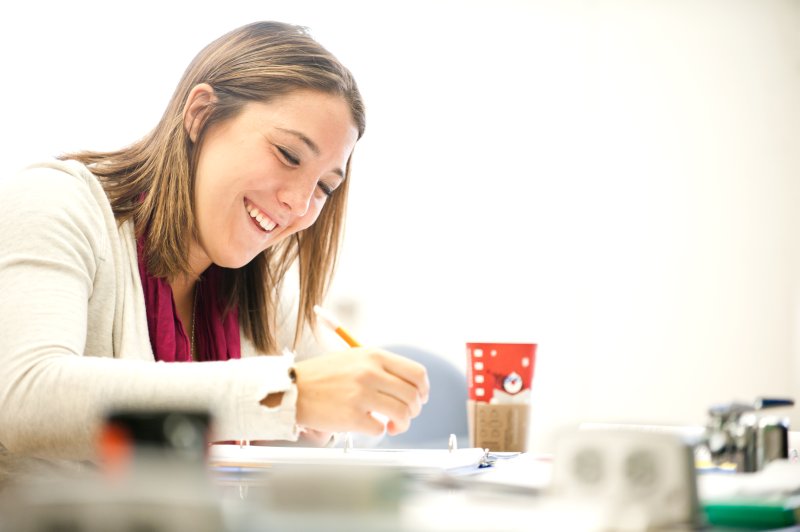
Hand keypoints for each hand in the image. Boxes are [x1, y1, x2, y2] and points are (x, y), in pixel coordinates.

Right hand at [293, 348, 429, 436]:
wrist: (293, 389)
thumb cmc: (324, 376)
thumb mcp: (355, 359)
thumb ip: (382, 368)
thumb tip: (410, 386)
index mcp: (374, 356)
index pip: (417, 373)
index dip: (423, 390)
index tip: (420, 398)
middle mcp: (371, 372)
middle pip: (413, 396)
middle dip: (413, 410)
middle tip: (403, 415)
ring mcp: (362, 395)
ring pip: (402, 414)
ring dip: (401, 424)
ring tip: (390, 425)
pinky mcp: (352, 416)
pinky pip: (380, 429)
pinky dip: (379, 430)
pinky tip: (368, 425)